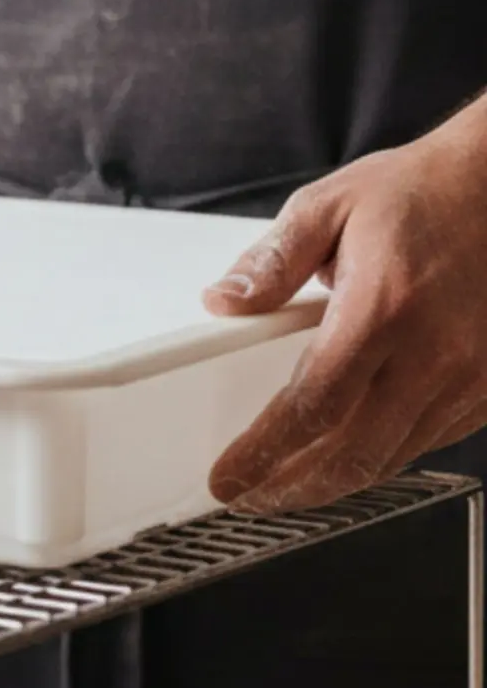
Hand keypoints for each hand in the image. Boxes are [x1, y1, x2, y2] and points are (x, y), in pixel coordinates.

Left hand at [204, 102, 486, 513]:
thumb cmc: (424, 191)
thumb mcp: (330, 205)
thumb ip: (272, 260)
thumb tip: (225, 301)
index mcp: (384, 309)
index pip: (312, 405)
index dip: (265, 454)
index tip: (229, 478)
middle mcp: (434, 355)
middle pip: (355, 452)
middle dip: (295, 488)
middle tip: (250, 497)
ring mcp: (472, 377)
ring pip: (397, 456)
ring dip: (339, 481)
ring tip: (290, 485)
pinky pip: (433, 440)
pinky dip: (386, 457)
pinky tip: (353, 453)